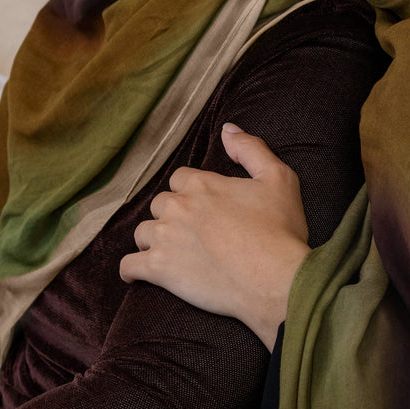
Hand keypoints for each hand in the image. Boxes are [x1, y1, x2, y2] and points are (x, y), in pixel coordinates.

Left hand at [120, 124, 310, 348]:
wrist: (276, 279)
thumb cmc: (280, 231)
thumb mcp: (279, 178)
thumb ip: (251, 148)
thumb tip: (228, 129)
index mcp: (202, 184)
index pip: (180, 179)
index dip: (190, 193)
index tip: (203, 209)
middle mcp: (178, 206)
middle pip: (160, 205)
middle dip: (171, 216)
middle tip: (191, 233)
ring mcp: (165, 237)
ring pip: (142, 233)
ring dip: (153, 241)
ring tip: (169, 253)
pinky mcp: (159, 269)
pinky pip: (129, 266)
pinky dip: (131, 270)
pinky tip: (137, 274)